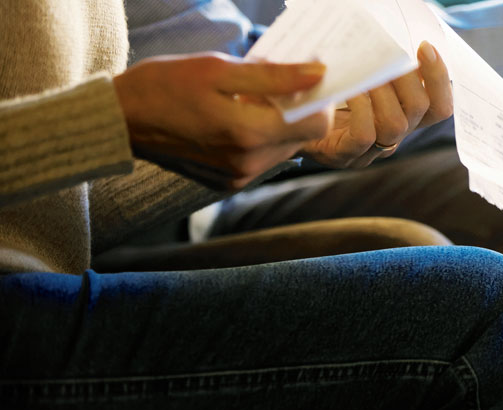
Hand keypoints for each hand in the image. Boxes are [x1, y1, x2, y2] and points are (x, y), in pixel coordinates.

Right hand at [113, 52, 329, 189]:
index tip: (304, 79)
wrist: (120, 119)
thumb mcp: (219, 70)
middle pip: (302, 137)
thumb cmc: (165, 85)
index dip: (317, 100)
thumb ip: (274, 76)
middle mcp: (249, 164)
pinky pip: (263, 158)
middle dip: (296, 109)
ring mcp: (238, 177)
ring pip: (285, 148)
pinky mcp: (228, 183)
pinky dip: (260, 137)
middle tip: (271, 84)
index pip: (317, 124)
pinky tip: (235, 118)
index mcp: (250, 134)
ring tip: (247, 100)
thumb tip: (318, 73)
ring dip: (277, 123)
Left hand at [301, 41, 453, 168]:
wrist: (289, 124)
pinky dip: (360, 108)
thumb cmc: (324, 97)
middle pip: (423, 110)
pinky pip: (365, 135)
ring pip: (396, 125)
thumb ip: (380, 68)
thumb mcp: (359, 80)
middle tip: (387, 55)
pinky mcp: (345, 155)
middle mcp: (393, 136)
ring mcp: (370, 150)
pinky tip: (349, 90)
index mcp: (403, 118)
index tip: (424, 46)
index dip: (439, 78)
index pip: (440, 106)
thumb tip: (393, 37)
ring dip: (383, 92)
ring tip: (366, 73)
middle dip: (407, 77)